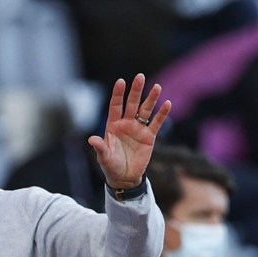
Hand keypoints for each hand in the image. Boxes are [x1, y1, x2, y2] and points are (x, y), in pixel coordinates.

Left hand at [89, 74, 170, 188]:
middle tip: (140, 77)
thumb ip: (100, 147)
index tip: (121, 81)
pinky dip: (162, 114)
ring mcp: (138, 129)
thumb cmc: (111, 166)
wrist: (124, 178)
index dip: (118, 94)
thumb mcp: (104, 157)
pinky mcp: (149, 136)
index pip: (115, 106)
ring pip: (145, 110)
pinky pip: (156, 123)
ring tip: (157, 87)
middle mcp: (126, 124)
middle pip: (132, 104)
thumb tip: (91, 139)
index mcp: (113, 125)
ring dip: (151, 99)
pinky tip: (167, 104)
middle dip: (136, 91)